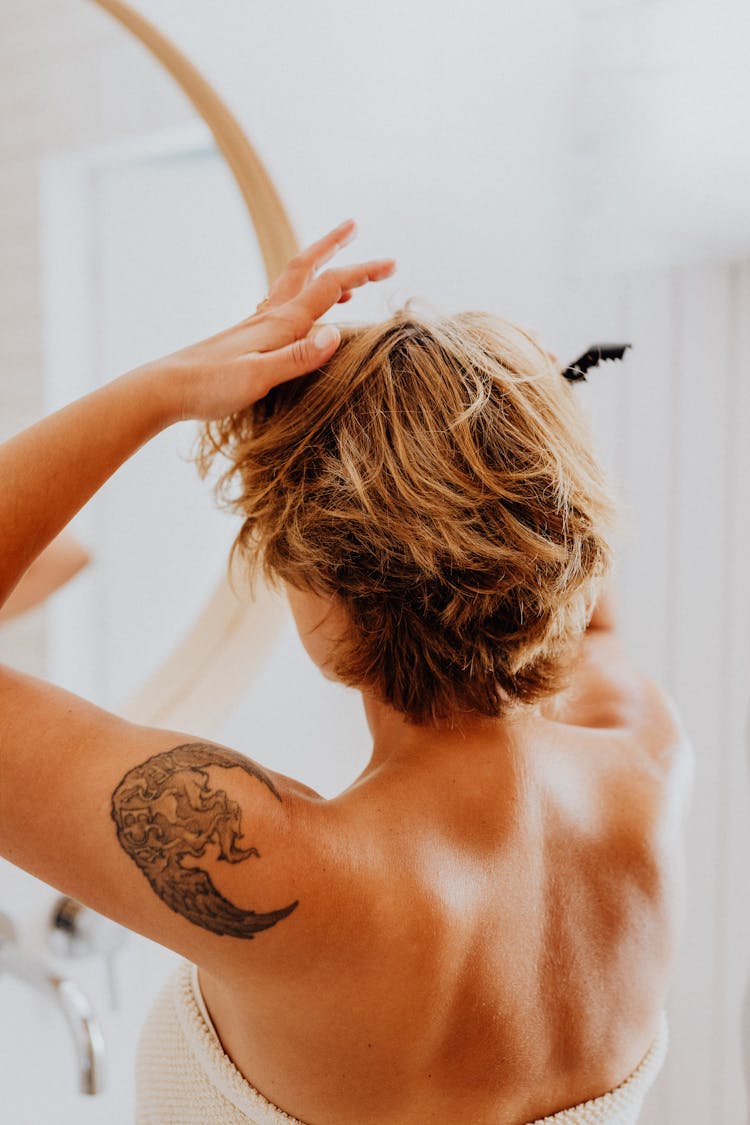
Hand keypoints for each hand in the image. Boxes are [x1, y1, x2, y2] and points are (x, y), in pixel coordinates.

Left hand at [151, 219, 394, 421]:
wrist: (164, 389)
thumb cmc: (209, 388)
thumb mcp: (257, 379)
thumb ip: (297, 358)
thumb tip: (337, 333)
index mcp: (280, 323)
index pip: (329, 286)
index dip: (362, 271)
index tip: (393, 264)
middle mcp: (270, 316)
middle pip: (306, 268)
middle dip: (333, 246)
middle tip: (354, 227)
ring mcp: (257, 325)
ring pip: (293, 283)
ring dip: (318, 267)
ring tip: (341, 269)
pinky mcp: (247, 338)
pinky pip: (282, 304)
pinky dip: (302, 295)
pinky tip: (303, 313)